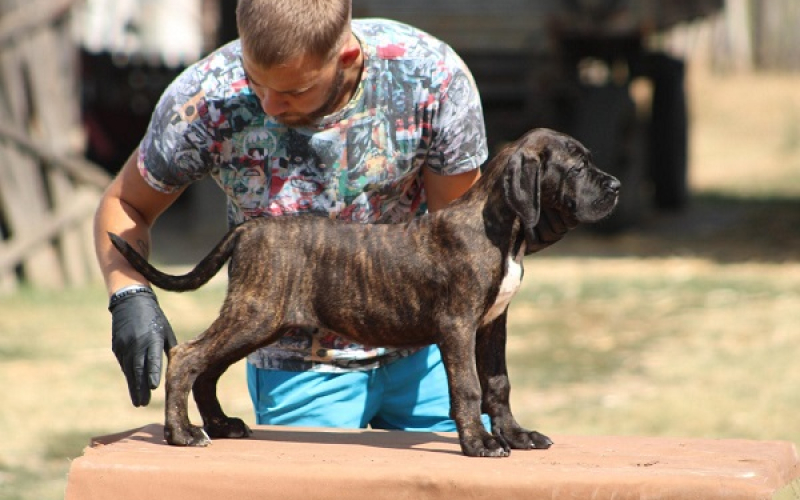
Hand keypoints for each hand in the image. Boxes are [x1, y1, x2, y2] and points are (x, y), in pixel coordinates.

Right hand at [109, 287, 177, 406]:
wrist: (131, 300)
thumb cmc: (154, 317)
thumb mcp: (165, 330)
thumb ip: (169, 349)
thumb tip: (174, 367)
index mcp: (152, 338)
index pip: (152, 359)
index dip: (153, 373)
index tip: (154, 387)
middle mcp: (137, 342)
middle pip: (138, 369)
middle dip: (141, 388)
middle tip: (143, 404)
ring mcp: (125, 345)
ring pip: (129, 370)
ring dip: (133, 386)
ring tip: (138, 401)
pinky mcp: (117, 346)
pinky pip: (124, 364)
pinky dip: (128, 375)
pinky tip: (133, 386)